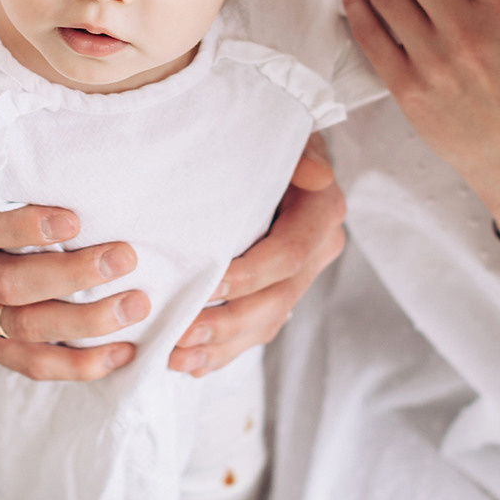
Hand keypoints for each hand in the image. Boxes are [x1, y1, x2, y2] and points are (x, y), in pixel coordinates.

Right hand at [0, 207, 150, 380]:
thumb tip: (55, 154)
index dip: (25, 228)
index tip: (74, 218)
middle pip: (10, 285)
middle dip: (73, 274)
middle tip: (126, 256)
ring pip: (26, 330)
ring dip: (87, 322)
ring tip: (135, 305)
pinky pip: (30, 364)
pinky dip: (78, 365)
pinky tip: (121, 353)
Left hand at [170, 134, 345, 375]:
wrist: (278, 150)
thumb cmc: (267, 137)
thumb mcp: (282, 136)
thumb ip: (299, 155)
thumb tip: (316, 174)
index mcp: (321, 214)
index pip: (290, 254)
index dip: (251, 274)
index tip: (208, 284)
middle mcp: (318, 249)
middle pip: (277, 300)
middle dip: (228, 323)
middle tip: (182, 336)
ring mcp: (299, 276)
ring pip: (266, 323)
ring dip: (221, 346)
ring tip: (177, 359)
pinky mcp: (279, 290)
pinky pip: (256, 328)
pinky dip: (223, 350)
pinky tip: (191, 363)